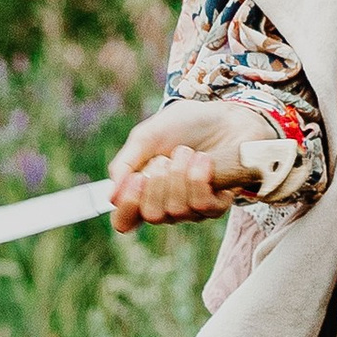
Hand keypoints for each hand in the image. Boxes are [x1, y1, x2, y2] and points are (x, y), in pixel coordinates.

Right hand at [108, 99, 278, 231]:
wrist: (225, 115)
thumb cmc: (184, 125)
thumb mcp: (147, 136)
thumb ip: (126, 163)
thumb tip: (112, 195)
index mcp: (143, 192)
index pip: (125, 221)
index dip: (127, 208)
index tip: (135, 181)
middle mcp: (166, 205)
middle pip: (152, 216)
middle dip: (158, 182)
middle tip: (165, 158)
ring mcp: (193, 209)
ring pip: (178, 210)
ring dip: (180, 175)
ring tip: (186, 152)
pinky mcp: (218, 204)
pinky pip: (203, 206)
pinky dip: (200, 178)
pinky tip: (204, 160)